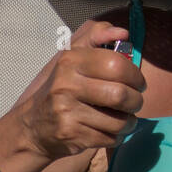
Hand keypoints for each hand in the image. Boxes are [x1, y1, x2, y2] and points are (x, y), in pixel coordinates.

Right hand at [14, 19, 146, 158]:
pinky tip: (110, 130)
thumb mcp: (74, 55)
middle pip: (121, 94)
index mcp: (70, 60)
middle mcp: (66, 84)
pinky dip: (117, 136)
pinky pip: (110, 138)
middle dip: (136, 101)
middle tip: (134, 102)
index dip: (135, 75)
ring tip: (124, 118)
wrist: (34, 125)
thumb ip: (97, 36)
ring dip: (129, 122)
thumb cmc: (63, 86)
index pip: (117, 64)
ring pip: (119, 121)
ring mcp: (67, 112)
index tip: (137, 82)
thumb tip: (123, 32)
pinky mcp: (72, 135)